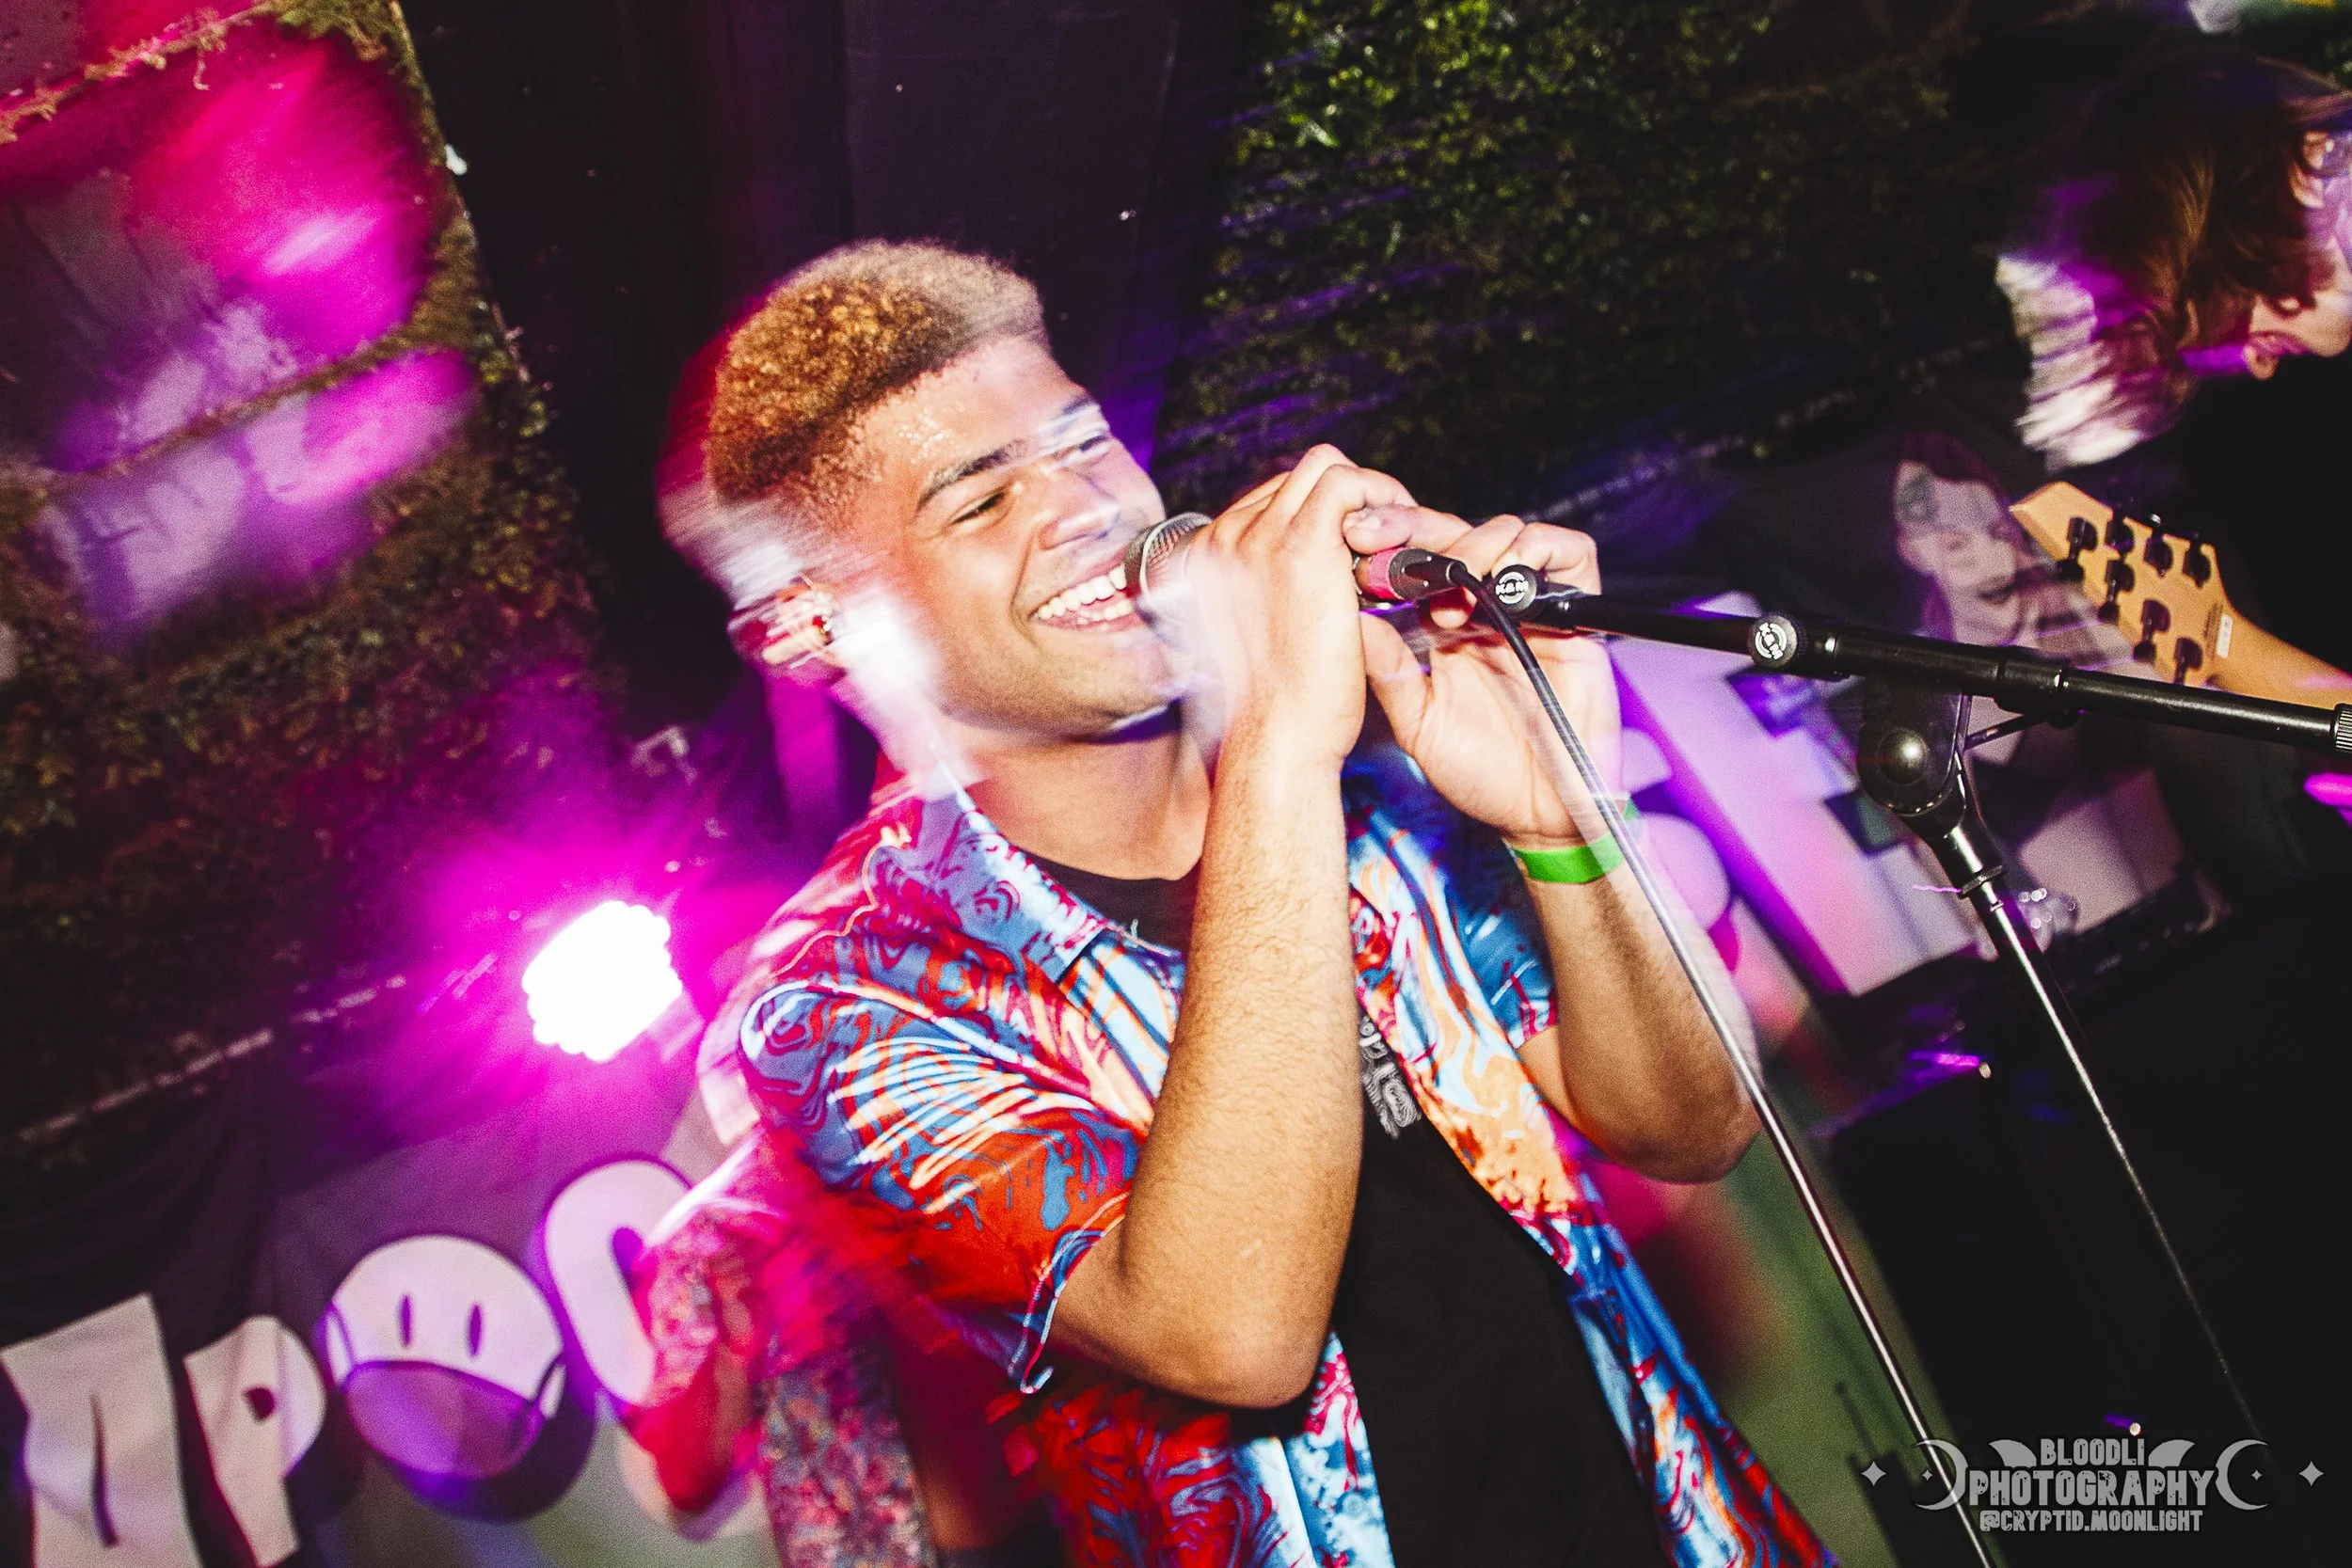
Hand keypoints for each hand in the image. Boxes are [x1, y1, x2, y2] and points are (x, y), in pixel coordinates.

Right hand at [1184, 446, 1415, 766]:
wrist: (1277, 738)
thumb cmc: (1276, 707)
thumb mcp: (1255, 639)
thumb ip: (1266, 596)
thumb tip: (1305, 579)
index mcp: (1206, 560)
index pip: (1271, 502)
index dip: (1323, 517)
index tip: (1357, 547)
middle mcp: (1222, 538)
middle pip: (1297, 477)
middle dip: (1349, 499)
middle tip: (1388, 537)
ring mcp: (1256, 536)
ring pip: (1325, 468)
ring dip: (1370, 494)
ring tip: (1400, 534)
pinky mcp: (1298, 545)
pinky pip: (1346, 482)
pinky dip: (1381, 497)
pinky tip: (1401, 535)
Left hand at [1349, 511, 1620, 847]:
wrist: (1535, 814)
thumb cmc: (1477, 773)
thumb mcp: (1417, 721)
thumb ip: (1390, 671)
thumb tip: (1354, 619)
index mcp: (1445, 624)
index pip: (1418, 561)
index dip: (1388, 542)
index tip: (1354, 537)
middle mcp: (1487, 608)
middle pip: (1457, 536)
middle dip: (1417, 527)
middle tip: (1381, 536)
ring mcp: (1532, 608)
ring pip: (1509, 536)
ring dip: (1474, 547)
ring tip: (1450, 590)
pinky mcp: (1577, 616)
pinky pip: (1570, 555)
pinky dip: (1539, 550)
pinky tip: (1506, 576)